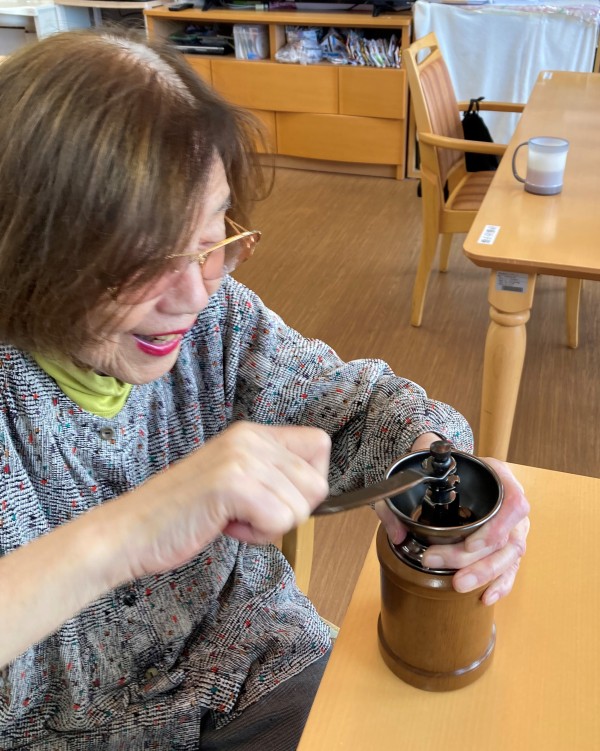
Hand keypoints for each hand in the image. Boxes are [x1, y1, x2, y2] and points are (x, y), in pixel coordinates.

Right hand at [110, 421, 330, 580]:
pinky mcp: (232, 484)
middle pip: (316, 483)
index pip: (319, 445)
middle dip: (289, 512)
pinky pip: (279, 521)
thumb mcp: (234, 477)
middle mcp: (250, 438)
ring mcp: (241, 458)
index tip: (277, 499)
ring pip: (299, 507)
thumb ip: (270, 474)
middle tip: (247, 514)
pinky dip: (257, 535)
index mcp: (252, 433)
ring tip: (230, 518)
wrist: (131, 530)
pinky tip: (225, 525)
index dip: (309, 481)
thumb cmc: (183, 513)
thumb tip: (315, 487)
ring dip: (269, 526)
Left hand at [373, 435, 529, 605]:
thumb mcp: (422, 471)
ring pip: (510, 555)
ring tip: (459, 584)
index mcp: (498, 477)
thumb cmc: (441, 470)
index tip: (470, 545)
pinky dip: (500, 583)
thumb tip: (398, 535)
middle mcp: (510, 502)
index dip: (496, 527)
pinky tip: (485, 596)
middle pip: (506, 537)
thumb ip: (401, 497)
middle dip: (477, 560)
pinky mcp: (508, 543)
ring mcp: (513, 524)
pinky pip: (511, 566)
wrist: (449, 467)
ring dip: (485, 574)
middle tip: (445, 569)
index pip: (513, 503)